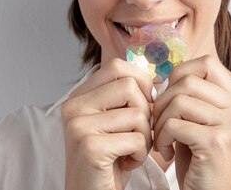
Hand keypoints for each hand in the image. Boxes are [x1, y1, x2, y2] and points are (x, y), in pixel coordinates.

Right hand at [60, 58, 153, 189]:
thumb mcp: (116, 121)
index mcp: (79, 96)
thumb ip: (127, 96)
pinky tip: (126, 163)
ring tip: (131, 150)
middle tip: (138, 134)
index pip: (117, 66)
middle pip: (130, 86)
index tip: (145, 105)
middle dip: (145, 111)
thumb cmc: (111, 160)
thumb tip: (156, 77)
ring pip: (137, 113)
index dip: (141, 82)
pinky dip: (140, 154)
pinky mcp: (90, 147)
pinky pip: (136, 138)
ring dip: (145, 136)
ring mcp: (79, 126)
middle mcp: (74, 106)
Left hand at [152, 54, 230, 189]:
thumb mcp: (200, 121)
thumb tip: (163, 73)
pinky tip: (166, 151)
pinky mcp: (217, 142)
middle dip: (164, 101)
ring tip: (163, 139)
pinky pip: (174, 124)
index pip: (207, 63)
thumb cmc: (200, 161)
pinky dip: (161, 137)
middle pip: (189, 80)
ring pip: (179, 100)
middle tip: (160, 123)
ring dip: (160, 121)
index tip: (170, 99)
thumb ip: (191, 96)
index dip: (180, 75)